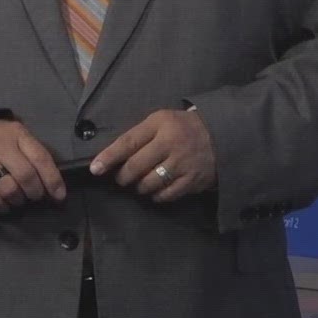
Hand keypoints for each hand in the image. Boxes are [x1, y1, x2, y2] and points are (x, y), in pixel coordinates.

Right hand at [0, 118, 65, 213]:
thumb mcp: (17, 137)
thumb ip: (33, 154)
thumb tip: (54, 185)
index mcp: (16, 133)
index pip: (40, 158)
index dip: (53, 180)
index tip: (59, 195)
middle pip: (26, 176)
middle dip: (36, 192)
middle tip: (35, 196)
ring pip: (10, 190)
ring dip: (19, 200)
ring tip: (18, 198)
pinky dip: (3, 206)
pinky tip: (4, 203)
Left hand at [90, 108, 216, 202]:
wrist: (222, 135)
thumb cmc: (183, 127)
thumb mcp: (161, 120)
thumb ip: (139, 135)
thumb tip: (112, 156)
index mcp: (160, 124)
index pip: (128, 142)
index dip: (109, 157)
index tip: (95, 168)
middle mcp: (171, 143)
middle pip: (136, 166)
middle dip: (123, 176)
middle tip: (121, 178)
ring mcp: (183, 163)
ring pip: (149, 183)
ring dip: (138, 187)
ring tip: (138, 183)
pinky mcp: (193, 180)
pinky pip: (166, 194)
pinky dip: (156, 196)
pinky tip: (154, 191)